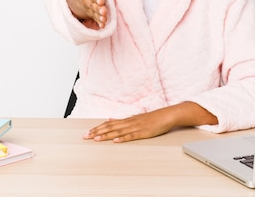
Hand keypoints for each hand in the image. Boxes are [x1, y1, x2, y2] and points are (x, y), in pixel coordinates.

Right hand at [66, 0, 107, 28]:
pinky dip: (98, 22)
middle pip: (92, 4)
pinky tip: (103, 25)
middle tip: (104, 11)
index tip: (101, 0)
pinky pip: (94, 18)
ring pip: (94, 12)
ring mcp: (89, 7)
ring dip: (99, 16)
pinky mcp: (92, 12)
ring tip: (104, 19)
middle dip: (98, 8)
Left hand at [83, 102, 217, 142]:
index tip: (88, 132)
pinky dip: (123, 138)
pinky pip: (132, 136)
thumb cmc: (153, 118)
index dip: (98, 128)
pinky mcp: (144, 132)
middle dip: (97, 132)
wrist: (168, 114)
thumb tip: (110, 119)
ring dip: (106, 135)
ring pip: (118, 131)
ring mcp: (136, 127)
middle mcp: (130, 122)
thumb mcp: (136, 118)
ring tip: (96, 139)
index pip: (109, 124)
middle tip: (86, 136)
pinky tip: (116, 140)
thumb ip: (123, 120)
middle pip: (110, 127)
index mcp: (128, 120)